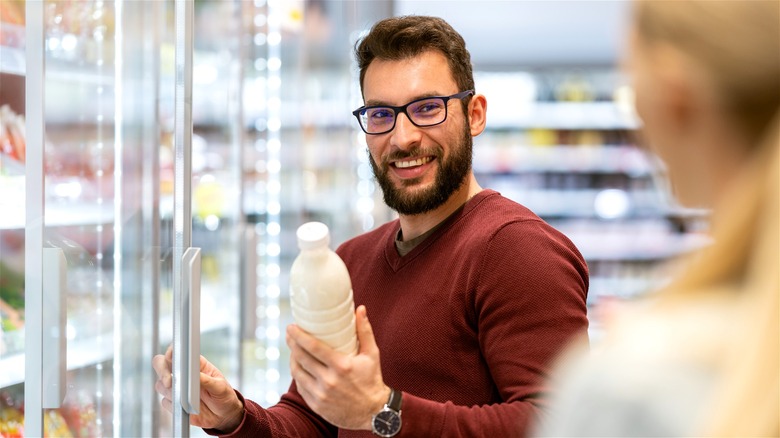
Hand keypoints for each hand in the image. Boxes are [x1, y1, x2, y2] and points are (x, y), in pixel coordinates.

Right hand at [152, 346, 244, 432]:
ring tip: (184, 398)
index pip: (179, 351)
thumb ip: (208, 381)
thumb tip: (196, 375)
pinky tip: (185, 408)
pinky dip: (172, 404)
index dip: (171, 351)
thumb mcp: (220, 387)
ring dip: (169, 391)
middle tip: (169, 381)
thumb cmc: (224, 396)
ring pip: (161, 384)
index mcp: (196, 364)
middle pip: (161, 364)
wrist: (223, 415)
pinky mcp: (175, 403)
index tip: (170, 357)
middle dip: (162, 371)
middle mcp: (183, 374)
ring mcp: (178, 388)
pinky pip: (165, 402)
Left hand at [287, 305, 390, 429]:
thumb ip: (364, 331)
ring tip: (293, 349)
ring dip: (292, 359)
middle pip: (301, 358)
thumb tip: (360, 309)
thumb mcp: (372, 354)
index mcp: (342, 365)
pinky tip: (298, 367)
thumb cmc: (372, 380)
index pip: (313, 347)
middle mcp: (329, 380)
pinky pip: (300, 387)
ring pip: (297, 372)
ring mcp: (321, 394)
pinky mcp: (316, 405)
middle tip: (289, 334)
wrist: (373, 412)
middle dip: (292, 343)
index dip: (298, 335)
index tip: (291, 327)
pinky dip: (297, 375)